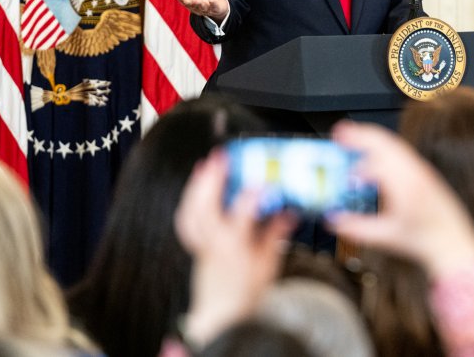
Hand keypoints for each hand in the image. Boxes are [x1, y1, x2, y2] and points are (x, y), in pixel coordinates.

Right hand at [173, 0, 229, 21]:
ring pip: (203, 7)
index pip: (185, 1)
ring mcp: (207, 8)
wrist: (218, 4)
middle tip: (187, 0)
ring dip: (201, 4)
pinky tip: (212, 0)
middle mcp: (198, 7)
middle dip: (190, 3)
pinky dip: (213, 4)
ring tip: (200, 1)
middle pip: (193, 5)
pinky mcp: (216, 8)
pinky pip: (215, 7)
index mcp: (191, 2)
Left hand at [174, 151, 295, 347]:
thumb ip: (274, 234)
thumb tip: (287, 212)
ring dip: (197, 185)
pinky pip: (186, 220)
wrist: (223, 315)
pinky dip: (190, 200)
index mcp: (235, 248)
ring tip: (206, 166)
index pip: (241, 215)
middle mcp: (213, 245)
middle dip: (212, 180)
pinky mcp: (195, 246)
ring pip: (191, 211)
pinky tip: (196, 187)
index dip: (251, 196)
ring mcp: (201, 245)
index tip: (262, 181)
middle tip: (220, 158)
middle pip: (206, 208)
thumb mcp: (269, 263)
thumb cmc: (246, 293)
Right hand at [326, 121, 473, 277]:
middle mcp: (415, 172)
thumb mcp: (385, 237)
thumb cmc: (424, 241)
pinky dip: (383, 146)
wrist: (452, 242)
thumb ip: (356, 228)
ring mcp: (422, 170)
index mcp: (404, 186)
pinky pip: (401, 151)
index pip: (375, 160)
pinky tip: (373, 156)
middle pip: (385, 142)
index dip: (354, 156)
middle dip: (360, 134)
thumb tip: (333, 219)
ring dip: (372, 138)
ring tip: (352, 138)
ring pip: (394, 143)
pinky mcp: (425, 172)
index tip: (338, 152)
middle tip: (340, 132)